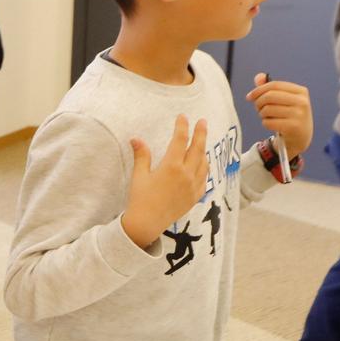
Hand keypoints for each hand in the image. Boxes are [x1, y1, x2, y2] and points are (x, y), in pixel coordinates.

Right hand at [121, 115, 209, 247]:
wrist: (147, 223)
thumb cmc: (140, 199)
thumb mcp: (139, 175)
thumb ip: (142, 155)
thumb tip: (136, 139)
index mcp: (171, 166)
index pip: (180, 140)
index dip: (182, 126)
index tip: (183, 117)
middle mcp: (186, 174)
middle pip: (197, 148)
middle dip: (200, 133)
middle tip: (203, 122)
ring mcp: (193, 186)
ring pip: (203, 163)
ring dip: (203, 150)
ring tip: (201, 142)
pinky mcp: (195, 196)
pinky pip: (204, 178)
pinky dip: (204, 168)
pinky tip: (201, 165)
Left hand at [247, 73, 312, 154]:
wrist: (301, 138)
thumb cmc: (289, 116)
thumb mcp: (283, 100)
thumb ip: (270, 88)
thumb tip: (258, 77)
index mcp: (301, 91)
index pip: (274, 85)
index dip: (258, 90)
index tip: (249, 97)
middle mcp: (302, 102)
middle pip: (269, 96)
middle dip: (259, 102)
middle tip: (258, 109)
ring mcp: (299, 115)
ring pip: (267, 109)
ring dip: (262, 114)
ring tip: (267, 117)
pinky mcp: (293, 127)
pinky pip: (268, 122)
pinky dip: (266, 123)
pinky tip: (272, 125)